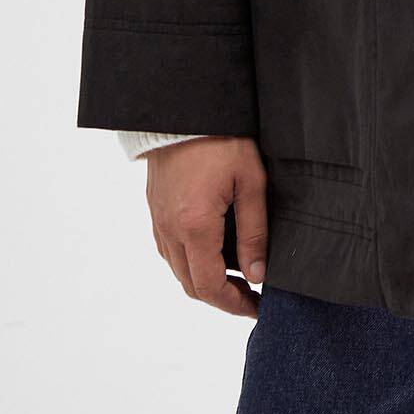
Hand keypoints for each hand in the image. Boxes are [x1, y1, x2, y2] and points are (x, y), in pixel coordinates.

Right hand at [144, 135, 267, 317]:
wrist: (186, 105)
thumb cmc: (222, 138)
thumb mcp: (251, 180)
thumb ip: (254, 230)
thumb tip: (258, 274)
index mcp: (194, 225)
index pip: (209, 286)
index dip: (233, 305)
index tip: (256, 308)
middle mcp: (169, 228)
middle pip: (190, 284)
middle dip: (221, 297)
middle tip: (251, 296)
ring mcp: (157, 219)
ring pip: (177, 269)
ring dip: (204, 280)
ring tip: (237, 276)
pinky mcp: (155, 208)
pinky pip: (168, 249)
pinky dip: (190, 261)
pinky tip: (213, 251)